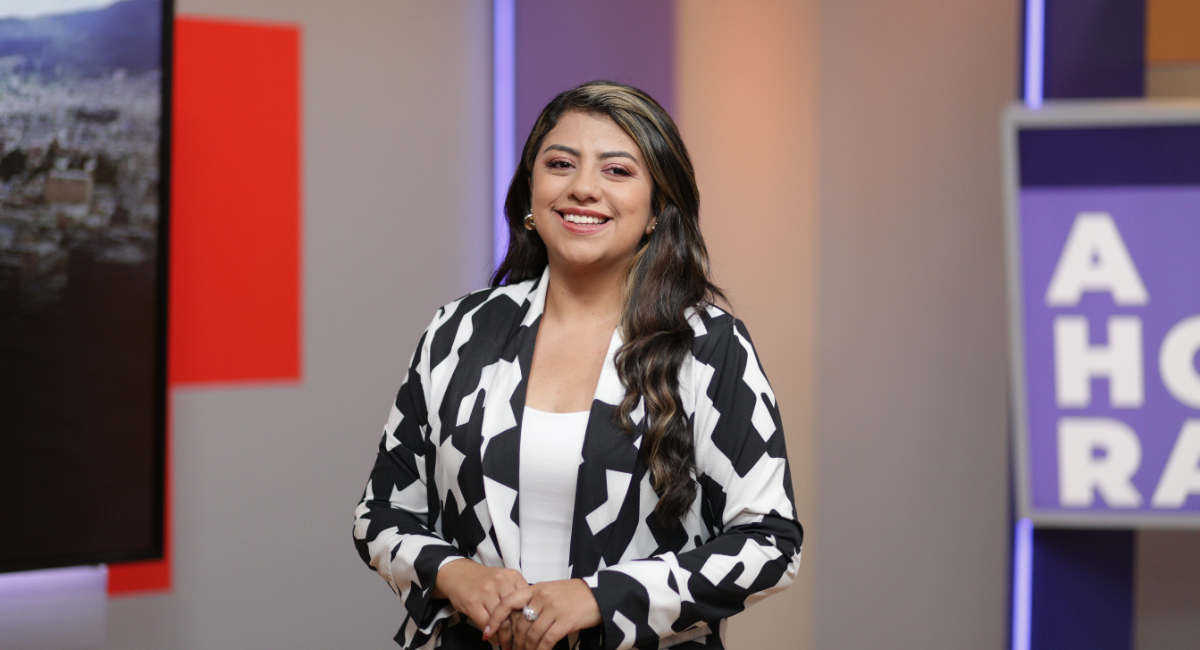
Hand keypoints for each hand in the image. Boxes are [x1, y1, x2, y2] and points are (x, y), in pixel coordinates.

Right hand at [433, 558, 527, 640]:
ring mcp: (486, 591)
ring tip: (505, 644)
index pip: (527, 602)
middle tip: (517, 642)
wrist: (458, 573)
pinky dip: (492, 636)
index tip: (527, 631)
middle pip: (515, 613)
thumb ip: (517, 595)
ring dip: (504, 638)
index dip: (529, 621)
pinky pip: (487, 624)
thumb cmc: (484, 580)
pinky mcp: (473, 602)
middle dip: (517, 632)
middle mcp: (501, 582)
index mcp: (513, 576)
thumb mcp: (504, 581)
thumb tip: (529, 620)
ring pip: (502, 621)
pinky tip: (492, 638)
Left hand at [486, 579, 600, 649]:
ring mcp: (554, 608)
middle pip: (519, 624)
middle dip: (513, 642)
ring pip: (531, 635)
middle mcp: (542, 597)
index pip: (507, 602)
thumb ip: (534, 602)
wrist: (600, 594)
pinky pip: (547, 641)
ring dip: (526, 649)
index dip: (495, 618)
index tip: (487, 632)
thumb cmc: (574, 595)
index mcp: (535, 588)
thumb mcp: (551, 591)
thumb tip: (516, 621)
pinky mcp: (565, 621)